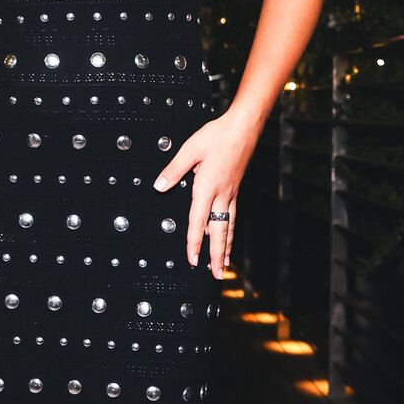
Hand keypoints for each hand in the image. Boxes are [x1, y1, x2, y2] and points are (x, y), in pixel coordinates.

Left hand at [153, 112, 256, 279]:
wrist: (244, 127)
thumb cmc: (217, 136)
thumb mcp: (190, 149)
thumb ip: (174, 169)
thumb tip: (159, 186)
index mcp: (207, 187)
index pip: (198, 221)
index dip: (194, 242)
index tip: (192, 260)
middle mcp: (221, 194)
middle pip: (219, 231)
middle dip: (216, 255)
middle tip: (217, 275)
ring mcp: (231, 192)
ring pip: (228, 225)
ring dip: (225, 246)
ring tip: (223, 264)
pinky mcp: (235, 188)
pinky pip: (232, 215)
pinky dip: (229, 230)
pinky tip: (228, 236)